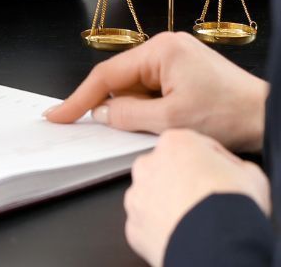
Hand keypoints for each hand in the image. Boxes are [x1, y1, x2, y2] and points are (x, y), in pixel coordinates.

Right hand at [45, 31, 267, 151]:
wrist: (268, 114)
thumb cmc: (230, 114)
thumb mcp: (173, 121)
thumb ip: (130, 116)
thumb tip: (101, 114)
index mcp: (159, 50)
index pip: (107, 75)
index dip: (79, 98)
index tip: (58, 114)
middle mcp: (164, 46)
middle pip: (120, 78)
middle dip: (111, 105)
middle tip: (93, 127)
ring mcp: (174, 56)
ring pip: (136, 85)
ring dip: (134, 108)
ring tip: (151, 127)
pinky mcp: (183, 69)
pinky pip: (151, 86)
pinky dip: (147, 106)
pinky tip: (155, 121)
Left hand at [124, 129, 270, 266]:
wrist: (218, 244)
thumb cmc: (233, 207)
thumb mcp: (251, 175)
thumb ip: (236, 166)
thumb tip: (237, 172)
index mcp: (175, 143)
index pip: (193, 147)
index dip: (212, 165)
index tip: (221, 179)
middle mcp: (148, 163)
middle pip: (167, 170)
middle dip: (183, 183)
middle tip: (206, 202)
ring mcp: (137, 194)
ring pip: (152, 197)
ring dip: (168, 206)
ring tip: (194, 221)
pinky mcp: (134, 224)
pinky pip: (147, 225)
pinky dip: (161, 231)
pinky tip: (181, 235)